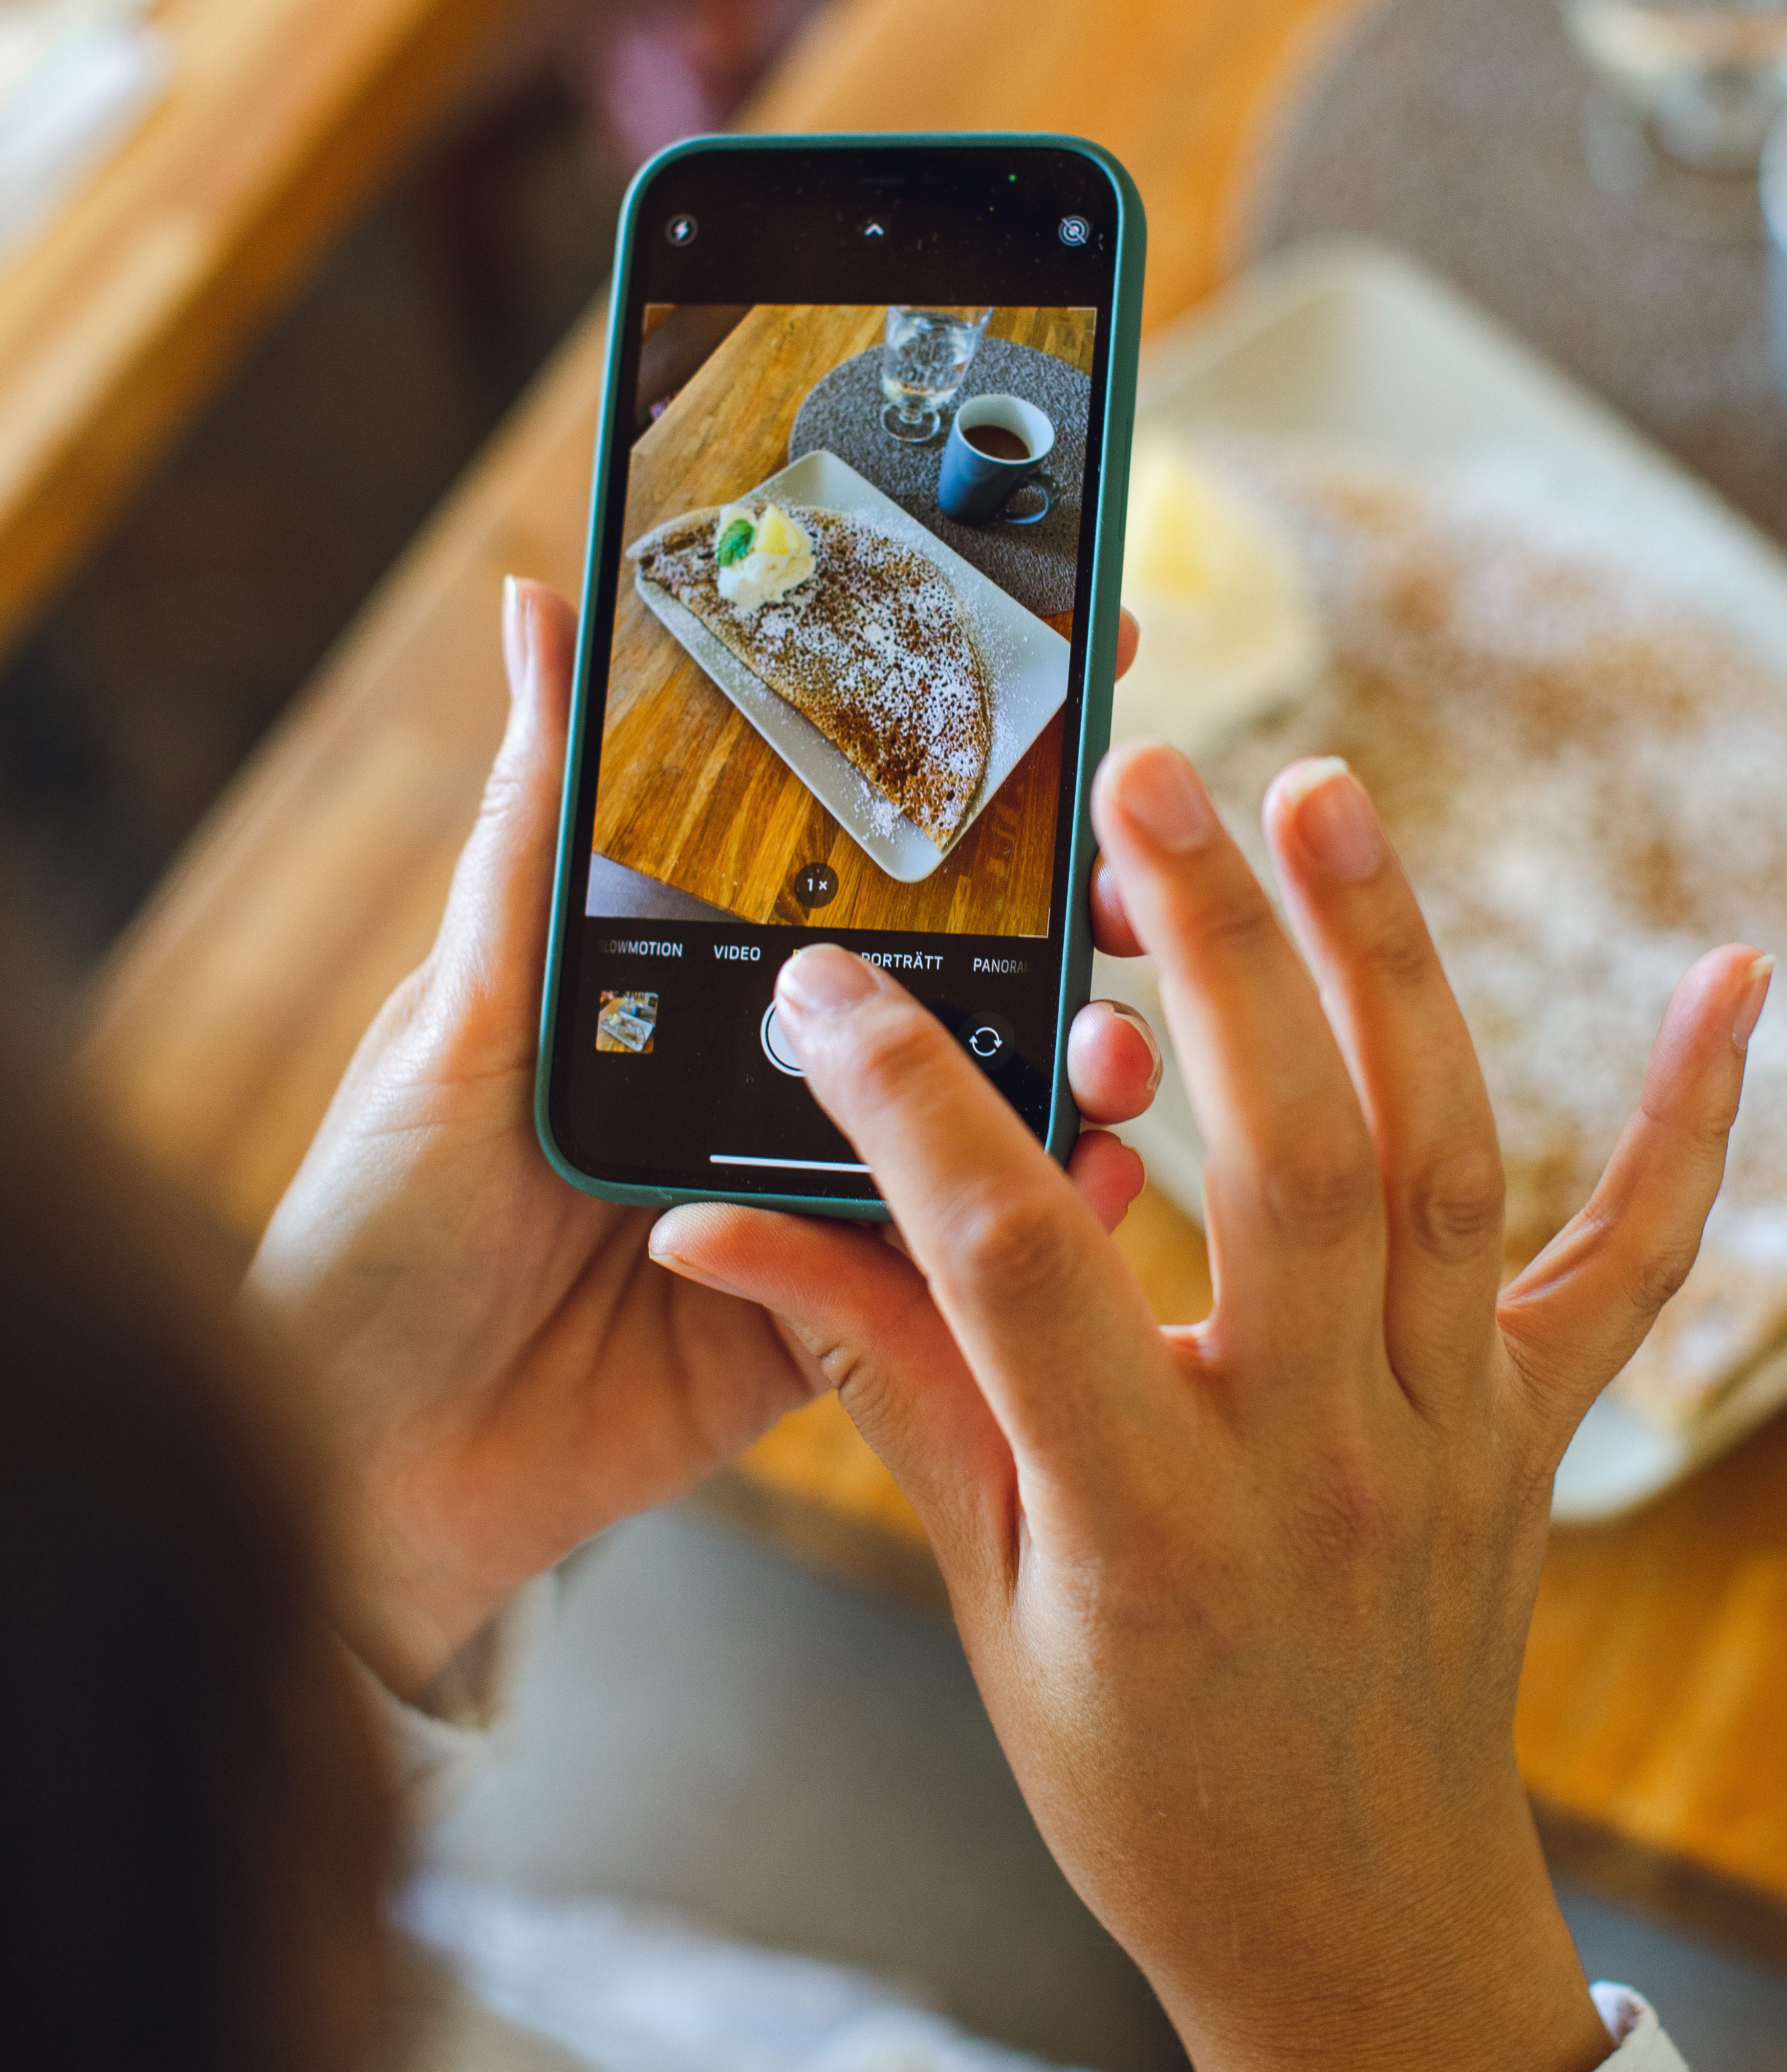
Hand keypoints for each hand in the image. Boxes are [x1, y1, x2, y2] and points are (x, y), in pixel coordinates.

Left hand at [243, 581, 1157, 1700]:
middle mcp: (770, 1073)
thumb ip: (536, 828)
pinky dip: (1033, 1229)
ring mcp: (814, 1193)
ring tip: (1119, 1052)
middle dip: (1061, 925)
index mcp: (692, 979)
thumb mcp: (466, 1010)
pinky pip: (953, 1269)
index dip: (957, 778)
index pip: (846, 854)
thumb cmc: (381, 1219)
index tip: (1065, 681)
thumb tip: (539, 608)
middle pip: (945, 979)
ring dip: (1068, 1072)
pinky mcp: (835, 1317)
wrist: (367, 1464)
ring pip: (974, 1118)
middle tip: (1134, 888)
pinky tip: (1091, 1189)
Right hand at [647, 744, 1769, 2071]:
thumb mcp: (986, 1589)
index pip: (1019, 1262)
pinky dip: (1692, 1119)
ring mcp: (1451, 1428)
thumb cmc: (1142, 1774)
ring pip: (1440, 1157)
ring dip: (1391, 963)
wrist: (1349, 1920)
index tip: (834, 987)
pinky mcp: (1531, 1423)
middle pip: (1286, 1154)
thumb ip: (879, 1384)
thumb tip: (719, 1232)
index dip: (912, 1106)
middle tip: (1147, 782)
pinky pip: (1630, 1260)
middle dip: (1211, 949)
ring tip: (1324, 795)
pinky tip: (1733, 977)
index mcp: (1150, 1516)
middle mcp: (1321, 1451)